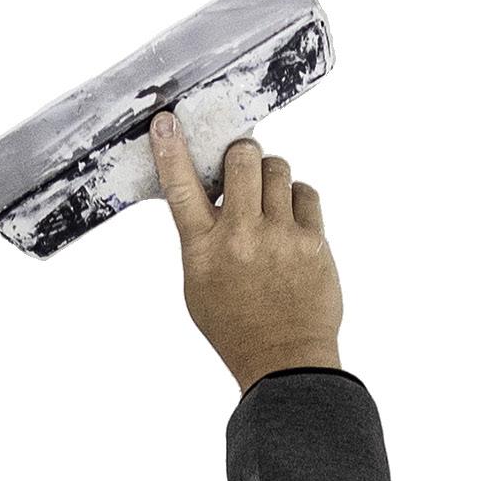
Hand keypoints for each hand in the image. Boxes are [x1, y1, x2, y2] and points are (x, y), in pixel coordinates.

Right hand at [149, 111, 342, 390]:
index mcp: (202, 249)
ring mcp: (281, 236)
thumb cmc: (235, 325)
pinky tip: (290, 218)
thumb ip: (201, 239)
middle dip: (241, 155)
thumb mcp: (197, 283)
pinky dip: (296, 197)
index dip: (171, 150)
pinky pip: (305, 192)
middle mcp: (241, 236)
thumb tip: (212, 199)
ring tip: (267, 198)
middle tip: (240, 168)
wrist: (284, 358)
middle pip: (243, 158)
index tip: (167, 122)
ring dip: (269, 174)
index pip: (180, 188)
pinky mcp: (314, 241)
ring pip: (278, 168)